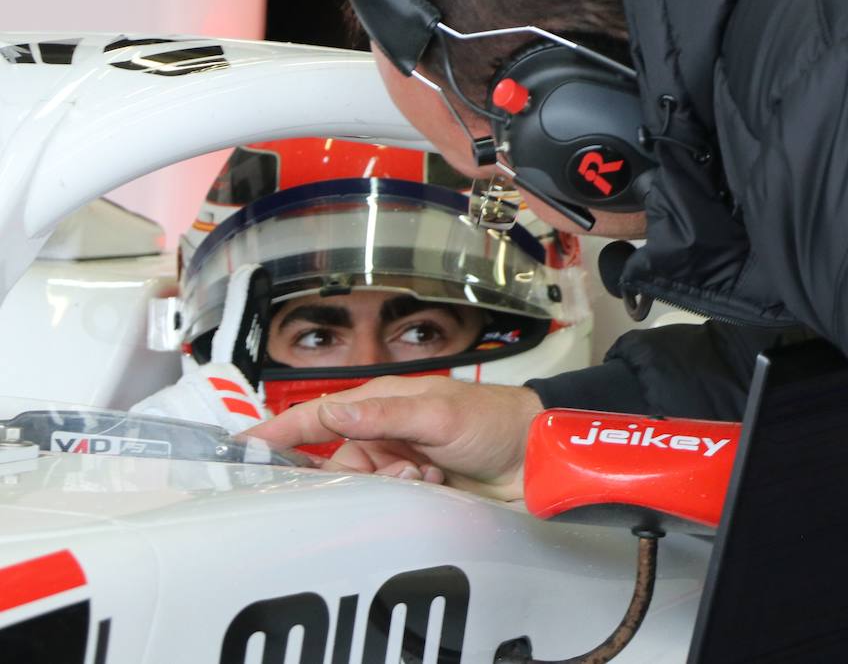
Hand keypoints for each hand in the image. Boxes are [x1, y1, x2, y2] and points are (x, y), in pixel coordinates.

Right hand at [247, 376, 543, 499]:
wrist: (538, 457)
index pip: (317, 417)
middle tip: (406, 471)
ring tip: (430, 477)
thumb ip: (383, 414)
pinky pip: (388, 510)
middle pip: (337, 465)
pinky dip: (407, 504)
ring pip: (363, 492)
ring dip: (391, 490)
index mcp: (380, 404)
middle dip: (359, 476)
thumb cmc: (493, 420)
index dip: (279, 433)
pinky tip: (437, 490)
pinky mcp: (416, 495)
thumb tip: (331, 410)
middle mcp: (383, 436)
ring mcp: (399, 467)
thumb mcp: (438, 411)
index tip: (242, 449)